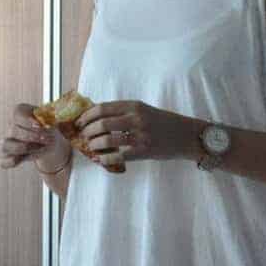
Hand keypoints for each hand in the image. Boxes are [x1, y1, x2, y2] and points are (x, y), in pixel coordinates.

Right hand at [0, 103, 70, 173]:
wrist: (50, 140)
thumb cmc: (49, 127)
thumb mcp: (53, 120)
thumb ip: (51, 119)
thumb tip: (50, 120)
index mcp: (20, 113)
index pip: (16, 113)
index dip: (27, 120)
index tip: (40, 125)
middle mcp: (11, 127)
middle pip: (13, 130)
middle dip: (31, 136)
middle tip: (46, 138)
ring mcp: (8, 142)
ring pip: (6, 145)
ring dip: (25, 148)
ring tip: (39, 147)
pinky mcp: (8, 156)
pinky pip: (4, 161)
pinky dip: (13, 161)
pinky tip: (24, 158)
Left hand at [72, 100, 199, 165]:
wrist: (186, 135)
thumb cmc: (164, 122)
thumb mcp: (143, 110)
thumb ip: (123, 112)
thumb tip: (96, 117)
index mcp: (134, 105)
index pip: (103, 108)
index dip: (87, 115)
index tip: (79, 122)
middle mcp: (136, 118)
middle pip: (102, 123)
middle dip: (88, 131)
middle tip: (83, 136)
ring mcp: (140, 135)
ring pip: (107, 140)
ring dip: (94, 145)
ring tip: (91, 147)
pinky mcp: (144, 151)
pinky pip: (118, 156)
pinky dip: (105, 158)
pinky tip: (101, 159)